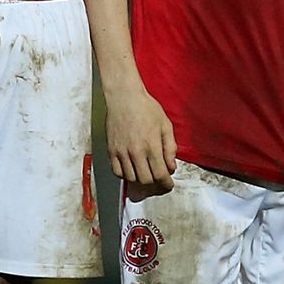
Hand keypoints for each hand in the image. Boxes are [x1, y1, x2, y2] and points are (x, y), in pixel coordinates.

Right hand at [105, 82, 176, 200]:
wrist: (124, 97)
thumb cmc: (146, 108)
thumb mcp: (165, 125)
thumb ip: (170, 148)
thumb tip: (171, 166)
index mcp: (152, 146)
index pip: (160, 175)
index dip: (166, 184)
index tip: (168, 185)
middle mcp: (136, 152)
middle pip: (146, 180)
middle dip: (155, 185)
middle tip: (159, 182)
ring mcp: (122, 152)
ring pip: (131, 178)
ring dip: (141, 181)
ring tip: (147, 177)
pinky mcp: (112, 150)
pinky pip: (117, 172)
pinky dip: (126, 176)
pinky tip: (132, 171)